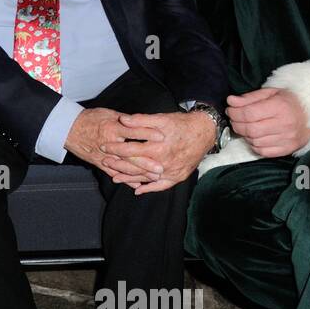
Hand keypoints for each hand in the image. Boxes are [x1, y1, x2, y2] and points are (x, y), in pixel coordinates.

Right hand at [65, 107, 165, 181]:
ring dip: (139, 173)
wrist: (69, 128)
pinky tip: (137, 184)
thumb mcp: (108, 114)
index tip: (162, 137)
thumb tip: (142, 122)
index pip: (134, 131)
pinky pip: (114, 173)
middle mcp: (109, 143)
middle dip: (147, 162)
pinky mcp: (99, 162)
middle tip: (161, 168)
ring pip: (124, 166)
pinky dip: (125, 179)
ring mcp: (104, 155)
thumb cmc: (89, 119)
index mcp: (113, 128)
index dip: (148, 134)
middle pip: (131, 154)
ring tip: (153, 177)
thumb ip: (125, 120)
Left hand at [99, 110, 214, 194]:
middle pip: (135, 167)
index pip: (131, 151)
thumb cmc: (182, 123)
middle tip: (105, 163)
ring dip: (129, 178)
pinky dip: (149, 188)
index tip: (104, 147)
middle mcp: (164, 162)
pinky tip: (138, 190)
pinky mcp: (178, 176)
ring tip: (115, 178)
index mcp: (158, 147)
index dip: (116, 149)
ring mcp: (171, 171)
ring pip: (145, 178)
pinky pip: (161, 186)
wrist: (205, 131)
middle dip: (118, 165)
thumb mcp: (161, 118)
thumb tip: (123, 120)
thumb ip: (141, 120)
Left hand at [226, 88, 309, 157]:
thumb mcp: (271, 93)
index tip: (231, 109)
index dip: (235, 112)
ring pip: (254, 141)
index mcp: (280, 106)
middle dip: (237, 124)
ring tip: (247, 126)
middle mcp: (285, 124)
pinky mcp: (288, 149)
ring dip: (245, 135)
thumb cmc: (290, 101)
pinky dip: (255, 145)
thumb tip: (231, 101)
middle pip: (250, 129)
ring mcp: (287, 139)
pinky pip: (263, 151)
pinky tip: (256, 137)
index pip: (249, 113)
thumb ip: (249, 98)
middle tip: (235, 119)